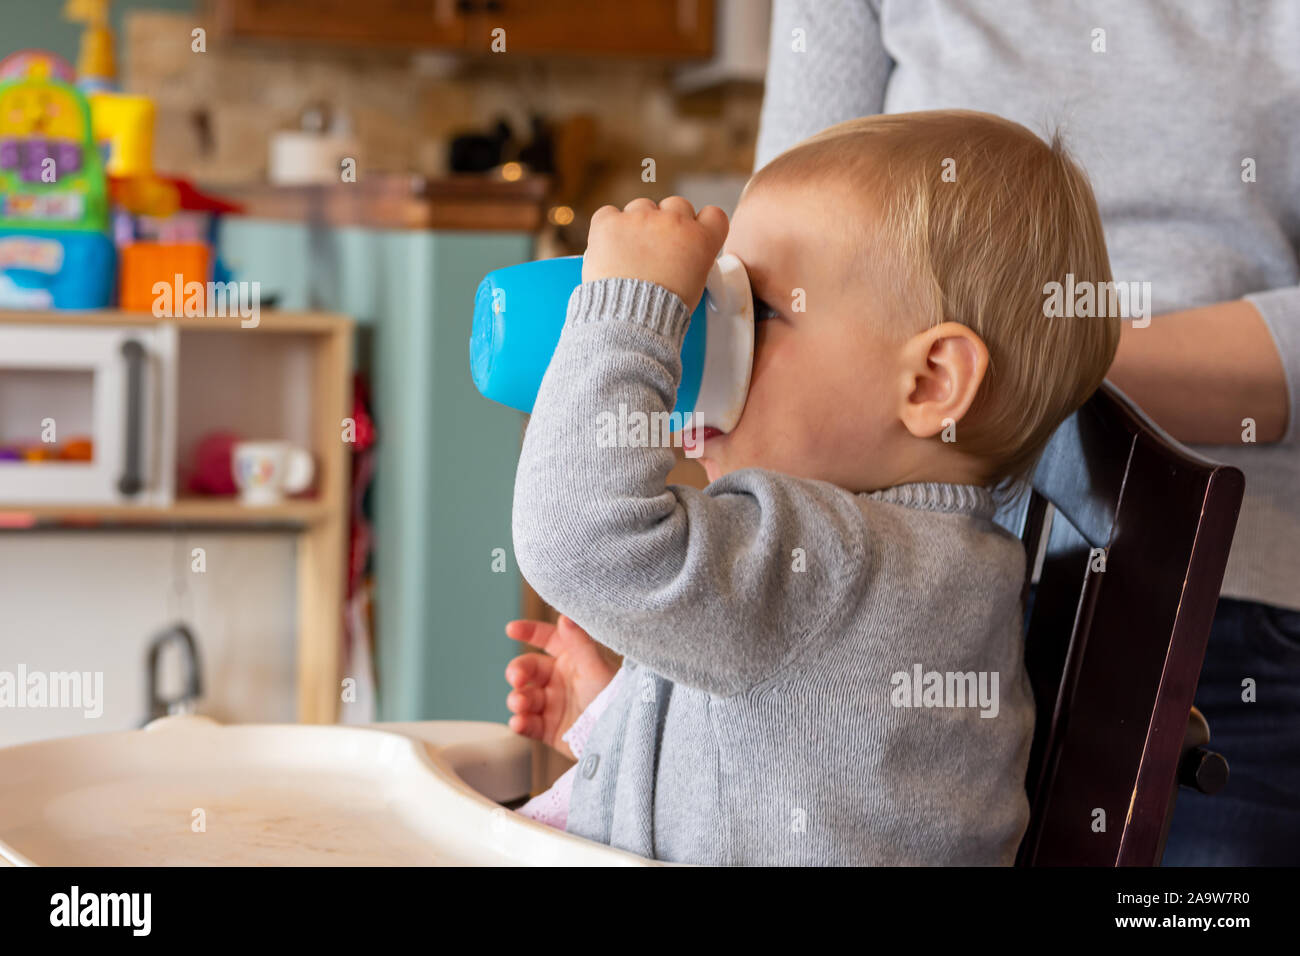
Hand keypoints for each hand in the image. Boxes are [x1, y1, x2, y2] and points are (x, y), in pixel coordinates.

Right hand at [504, 615, 616, 759]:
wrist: (620, 736)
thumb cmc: (614, 697)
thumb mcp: (597, 667)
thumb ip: (580, 643)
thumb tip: (564, 617)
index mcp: (571, 659)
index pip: (546, 639)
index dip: (529, 631)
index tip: (511, 629)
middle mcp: (557, 679)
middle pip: (527, 669)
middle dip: (517, 671)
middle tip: (517, 678)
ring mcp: (551, 704)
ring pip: (523, 697)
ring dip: (517, 699)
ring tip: (520, 704)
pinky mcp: (548, 729)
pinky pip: (527, 724)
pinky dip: (520, 723)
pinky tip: (519, 722)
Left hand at [582, 196, 728, 310]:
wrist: (629, 321)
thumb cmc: (663, 312)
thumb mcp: (695, 287)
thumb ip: (694, 260)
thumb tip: (682, 257)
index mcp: (701, 239)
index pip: (714, 215)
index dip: (701, 225)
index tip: (691, 235)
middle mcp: (674, 221)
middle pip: (676, 205)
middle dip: (668, 223)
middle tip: (656, 249)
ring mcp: (640, 218)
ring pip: (642, 206)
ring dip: (637, 224)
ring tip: (628, 254)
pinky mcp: (609, 222)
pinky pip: (609, 214)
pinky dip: (608, 228)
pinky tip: (609, 249)